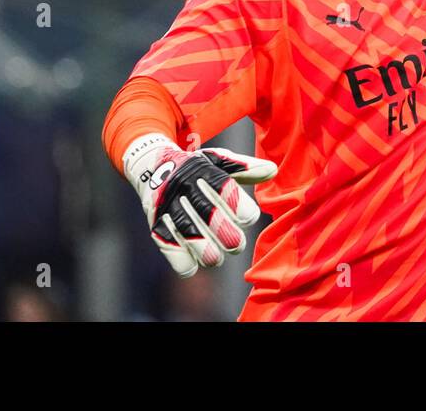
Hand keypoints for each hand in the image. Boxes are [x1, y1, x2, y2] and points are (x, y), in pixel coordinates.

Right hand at [124, 133, 277, 277]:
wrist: (153, 168)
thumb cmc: (197, 168)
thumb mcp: (219, 161)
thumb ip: (246, 169)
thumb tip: (273, 171)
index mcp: (206, 172)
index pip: (229, 195)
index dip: (244, 212)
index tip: (247, 218)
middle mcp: (186, 191)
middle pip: (215, 222)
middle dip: (232, 239)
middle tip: (236, 242)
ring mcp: (170, 212)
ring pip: (198, 244)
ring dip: (213, 254)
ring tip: (218, 253)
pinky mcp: (157, 231)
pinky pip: (177, 257)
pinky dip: (189, 263)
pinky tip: (195, 258)